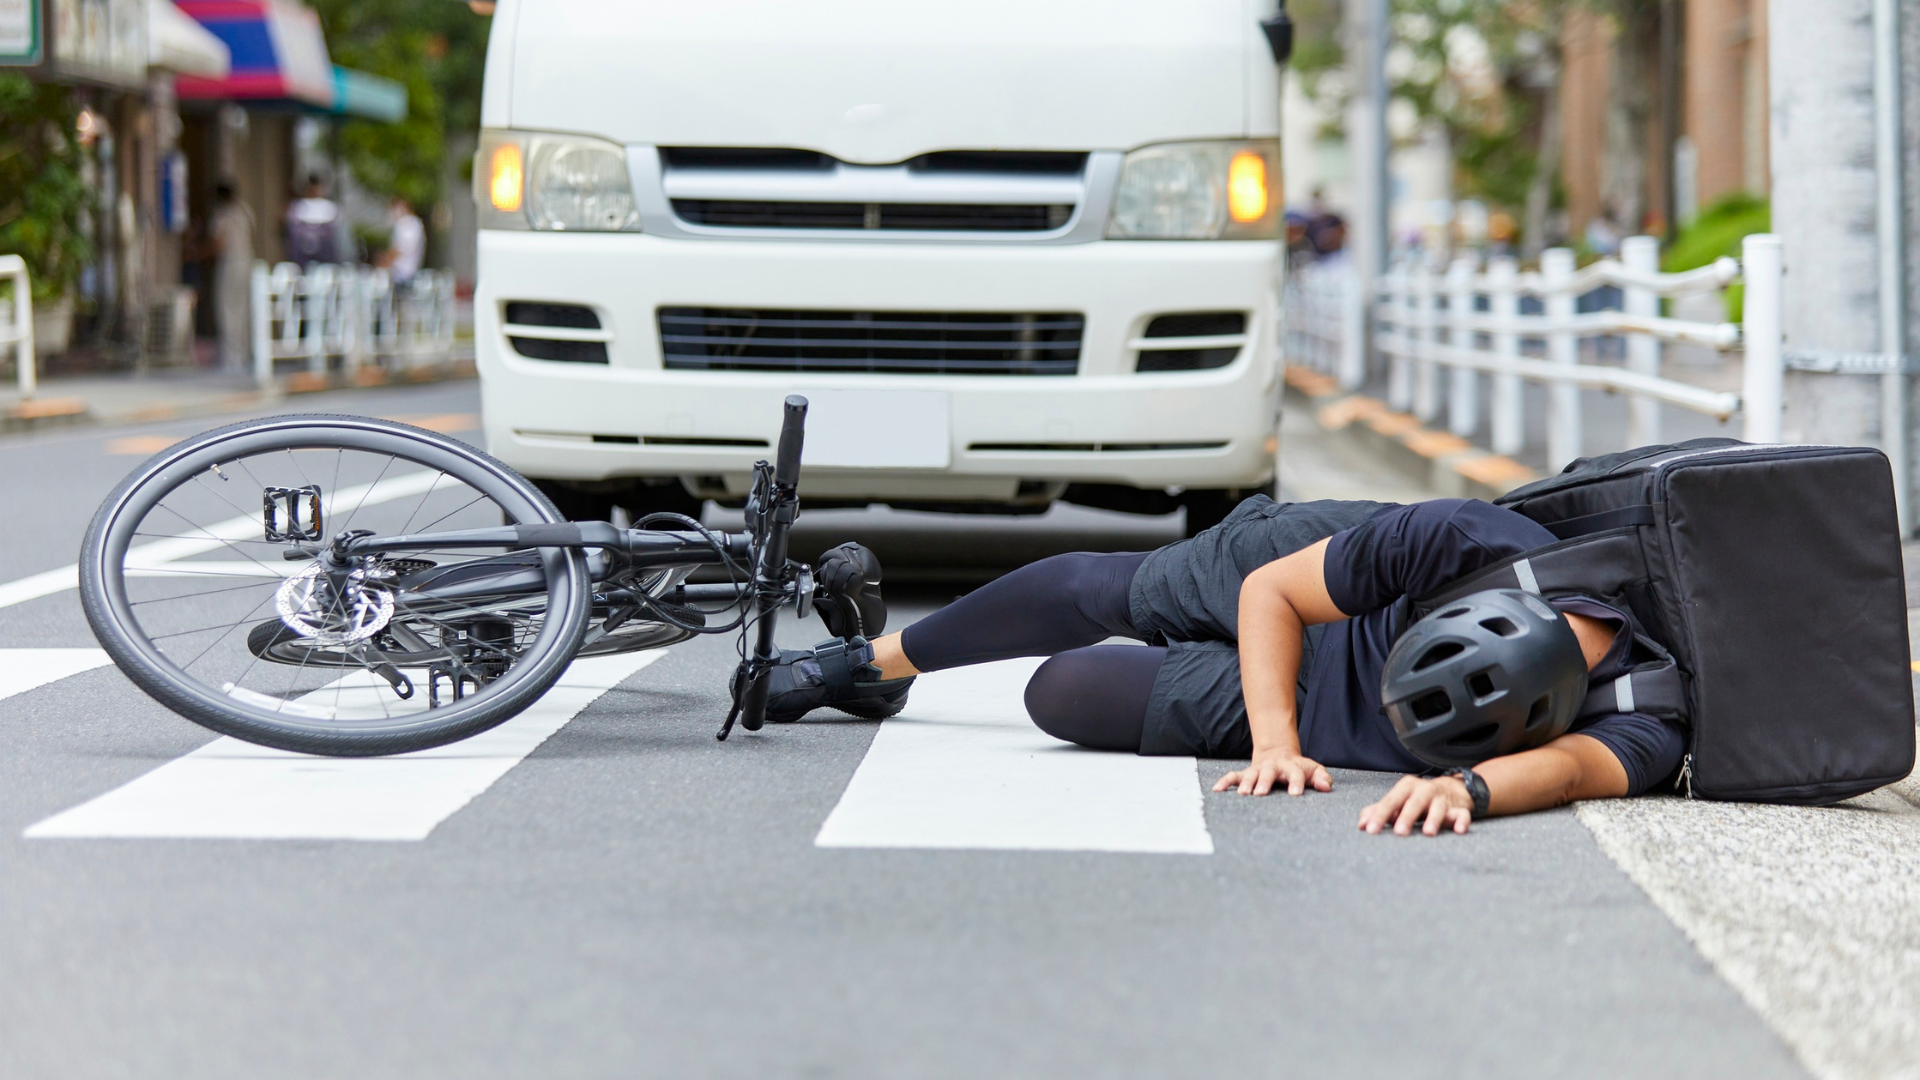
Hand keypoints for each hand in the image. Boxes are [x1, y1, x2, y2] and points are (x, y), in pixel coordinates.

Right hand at [1213, 749, 1331, 796]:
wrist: (1278, 753)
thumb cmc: (1298, 768)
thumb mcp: (1313, 770)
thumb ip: (1321, 778)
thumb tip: (1326, 787)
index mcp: (1291, 766)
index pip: (1296, 774)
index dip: (1296, 783)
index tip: (1295, 795)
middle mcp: (1273, 767)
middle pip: (1268, 773)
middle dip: (1264, 782)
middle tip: (1260, 794)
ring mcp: (1258, 769)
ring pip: (1250, 774)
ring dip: (1245, 783)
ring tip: (1242, 794)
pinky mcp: (1246, 773)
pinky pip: (1233, 777)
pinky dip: (1225, 782)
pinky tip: (1216, 790)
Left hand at [1358, 775, 1472, 835]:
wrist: (1451, 790)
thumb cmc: (1417, 799)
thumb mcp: (1398, 802)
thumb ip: (1379, 811)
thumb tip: (1361, 825)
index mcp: (1405, 788)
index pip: (1390, 802)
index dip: (1379, 816)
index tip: (1370, 830)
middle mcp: (1424, 790)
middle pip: (1413, 802)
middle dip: (1406, 817)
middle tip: (1398, 832)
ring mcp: (1442, 799)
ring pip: (1438, 807)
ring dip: (1433, 819)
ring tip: (1428, 833)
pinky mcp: (1459, 808)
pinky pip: (1462, 814)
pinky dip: (1462, 821)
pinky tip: (1460, 830)